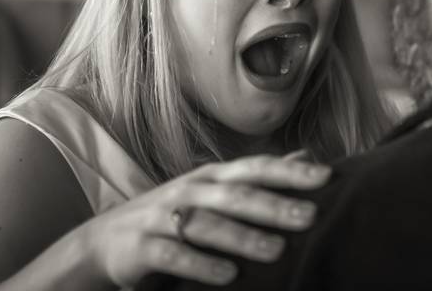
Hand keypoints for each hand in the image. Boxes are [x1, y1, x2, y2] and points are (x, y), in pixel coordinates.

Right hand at [79, 153, 330, 286]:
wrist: (105, 241)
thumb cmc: (174, 213)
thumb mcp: (216, 191)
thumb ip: (259, 177)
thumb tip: (307, 155)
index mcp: (213, 177)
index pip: (255, 168)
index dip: (290, 171)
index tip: (326, 176)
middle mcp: (191, 190)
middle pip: (236, 195)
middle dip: (274, 204)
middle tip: (310, 216)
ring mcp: (164, 216)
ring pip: (207, 224)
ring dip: (242, 237)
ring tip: (276, 250)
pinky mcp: (143, 246)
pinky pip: (173, 254)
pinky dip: (200, 264)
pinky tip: (227, 276)